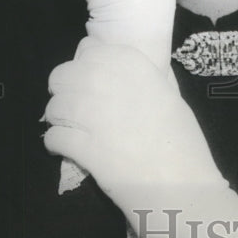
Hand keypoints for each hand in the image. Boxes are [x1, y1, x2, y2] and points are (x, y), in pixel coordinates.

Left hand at [43, 37, 227, 214]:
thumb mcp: (169, 97)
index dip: (83, 66)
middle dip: (64, 91)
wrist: (184, 187)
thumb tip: (116, 74)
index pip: (89, 50)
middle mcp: (109, 82)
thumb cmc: (183, 143)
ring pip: (53, 106)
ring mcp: (93, 114)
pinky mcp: (82, 147)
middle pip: (62, 75)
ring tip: (69, 129)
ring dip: (58, 118)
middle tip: (74, 107)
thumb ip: (141, 80)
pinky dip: (56, 143)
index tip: (88, 81)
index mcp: (134, 65)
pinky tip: (67, 149)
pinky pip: (53, 137)